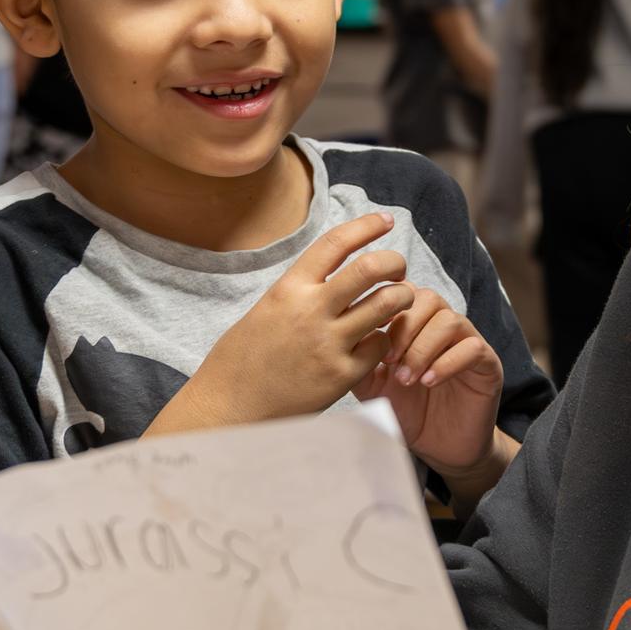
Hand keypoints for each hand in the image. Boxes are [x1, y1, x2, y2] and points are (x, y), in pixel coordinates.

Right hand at [157, 213, 414, 430]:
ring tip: (399, 302)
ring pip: (386, 304)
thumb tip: (331, 275)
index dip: (366, 226)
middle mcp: (311, 310)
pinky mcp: (342, 375)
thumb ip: (300, 292)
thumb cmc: (242, 360)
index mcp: (289, 289)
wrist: (229, 408)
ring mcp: (329, 343)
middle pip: (371, 268)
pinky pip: (380, 346)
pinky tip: (376, 344)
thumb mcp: (266, 310)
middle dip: (394, 262)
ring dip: (401, 298)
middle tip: (398, 269)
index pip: (336, 243)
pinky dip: (384, 340)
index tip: (386, 221)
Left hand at [353, 289, 504, 476]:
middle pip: (429, 299)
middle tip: (388, 361)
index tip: (370, 337)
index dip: (386, 309)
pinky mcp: (487, 363)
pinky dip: (447, 363)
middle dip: (405, 327)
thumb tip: (343, 339)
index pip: (404, 292)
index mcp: (417, 324)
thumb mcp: (374, 388)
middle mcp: (443, 327)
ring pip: (450, 320)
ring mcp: (468, 342)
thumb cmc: (407, 412)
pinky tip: (429, 382)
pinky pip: (472, 347)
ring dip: (423, 348)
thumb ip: (360, 363)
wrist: (441, 448)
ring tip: (407, 378)